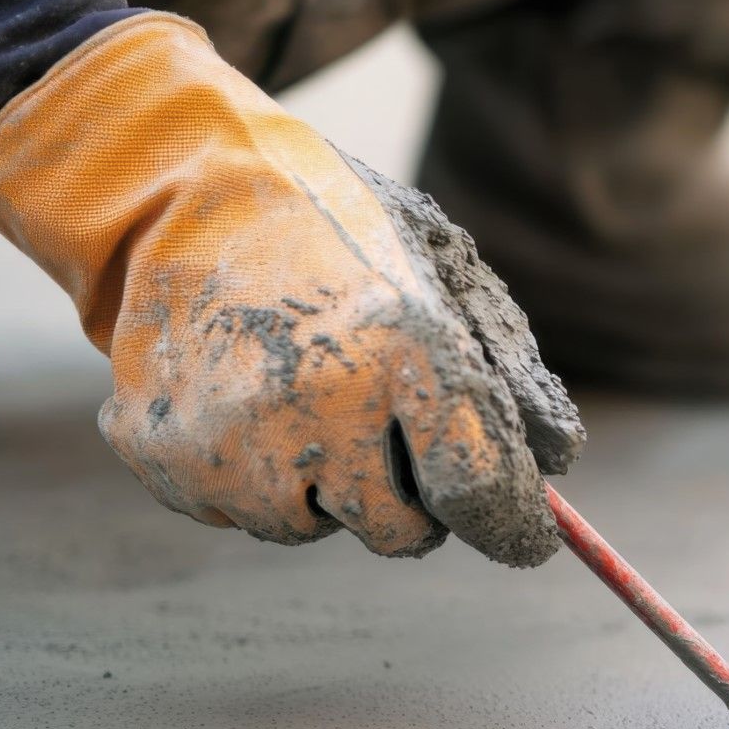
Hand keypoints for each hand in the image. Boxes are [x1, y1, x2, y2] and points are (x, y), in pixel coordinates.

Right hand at [0, 14, 582, 564]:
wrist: (181, 191)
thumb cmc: (337, 233)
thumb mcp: (440, 268)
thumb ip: (508, 368)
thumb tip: (559, 461)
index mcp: (399, 347)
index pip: (476, 488)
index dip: (512, 526)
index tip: (526, 537)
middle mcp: (316, 404)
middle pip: (401, 532)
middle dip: (413, 501)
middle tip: (391, 435)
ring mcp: (232, 440)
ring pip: (312, 526)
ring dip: (324, 484)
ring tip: (301, 391)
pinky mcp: (169, 460)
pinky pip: (239, 511)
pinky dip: (254, 472)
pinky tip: (243, 397)